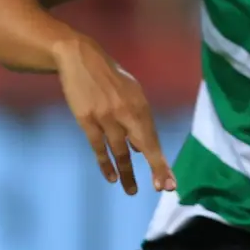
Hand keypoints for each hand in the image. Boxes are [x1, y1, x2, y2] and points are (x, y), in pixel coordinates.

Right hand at [54, 36, 175, 195]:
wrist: (80, 58)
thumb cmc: (108, 77)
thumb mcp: (130, 93)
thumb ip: (137, 119)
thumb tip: (139, 148)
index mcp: (140, 106)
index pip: (153, 139)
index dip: (161, 162)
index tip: (170, 183)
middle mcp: (126, 113)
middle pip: (143, 146)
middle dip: (155, 168)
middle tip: (163, 188)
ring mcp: (106, 117)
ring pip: (119, 151)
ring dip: (127, 173)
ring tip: (132, 191)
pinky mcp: (86, 120)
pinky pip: (98, 147)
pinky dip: (105, 164)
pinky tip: (112, 177)